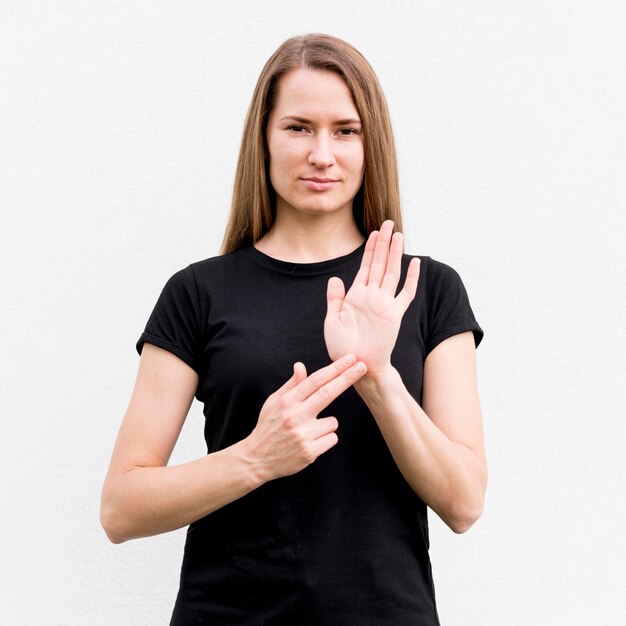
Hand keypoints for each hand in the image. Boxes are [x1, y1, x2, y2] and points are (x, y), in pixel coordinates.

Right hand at [243, 355, 366, 481]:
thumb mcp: (274, 402)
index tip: (349, 359)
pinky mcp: (309, 452)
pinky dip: (325, 439)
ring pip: (333, 422)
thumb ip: (291, 385)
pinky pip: (331, 438)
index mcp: (286, 402)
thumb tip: (300, 366)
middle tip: (362, 366)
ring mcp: (302, 435)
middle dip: (347, 378)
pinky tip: (310, 442)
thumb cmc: (268, 427)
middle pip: (327, 393)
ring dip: (326, 425)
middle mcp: (294, 416)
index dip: (334, 368)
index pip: (315, 380)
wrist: (257, 459)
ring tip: (308, 431)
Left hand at [324, 221, 419, 375]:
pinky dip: (411, 278)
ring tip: (399, 235)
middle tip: (388, 223)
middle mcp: (372, 296)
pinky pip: (405, 293)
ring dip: (395, 253)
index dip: (370, 248)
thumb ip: (335, 299)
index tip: (374, 232)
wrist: (356, 366)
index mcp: (356, 296)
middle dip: (383, 243)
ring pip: (392, 272)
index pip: (365, 266)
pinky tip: (415, 263)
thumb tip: (335, 279)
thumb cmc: (342, 348)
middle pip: (380, 263)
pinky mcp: (394, 315)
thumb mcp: (332, 321)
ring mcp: (384, 304)